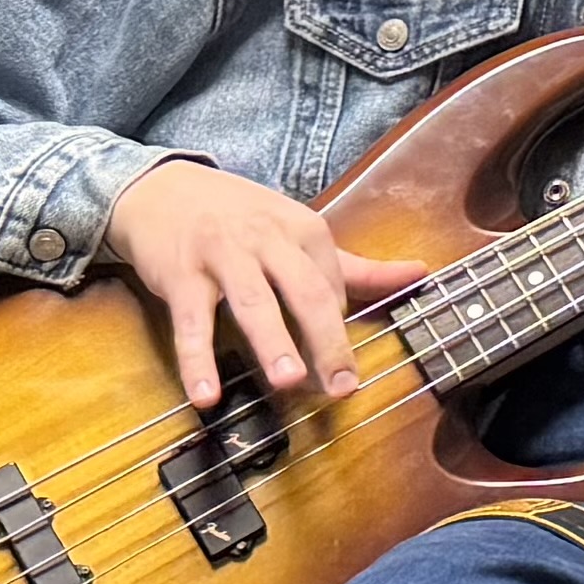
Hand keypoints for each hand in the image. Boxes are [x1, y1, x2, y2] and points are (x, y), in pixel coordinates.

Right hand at [103, 157, 361, 407]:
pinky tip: (206, 394)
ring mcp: (224, 257)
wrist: (164, 189)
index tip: (345, 374)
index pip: (333, 287)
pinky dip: (197, 359)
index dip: (339, 332)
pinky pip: (191, 323)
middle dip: (328, 339)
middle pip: (306, 292)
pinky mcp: (181, 276)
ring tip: (288, 381)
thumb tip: (420, 273)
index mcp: (306, 231)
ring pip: (253, 303)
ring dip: (272, 342)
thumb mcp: (299, 230)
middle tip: (342, 387)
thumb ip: (355, 265)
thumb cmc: (241, 218)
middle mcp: (269, 240)